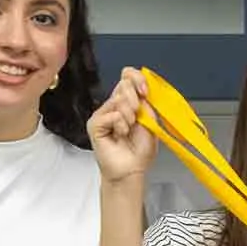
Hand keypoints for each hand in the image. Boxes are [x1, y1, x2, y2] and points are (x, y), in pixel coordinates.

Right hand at [88, 66, 157, 183]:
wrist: (131, 169)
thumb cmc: (140, 150)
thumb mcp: (151, 121)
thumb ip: (147, 102)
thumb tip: (142, 86)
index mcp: (128, 101)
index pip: (128, 76)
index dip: (138, 79)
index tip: (145, 92)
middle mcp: (114, 104)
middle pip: (124, 84)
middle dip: (136, 101)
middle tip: (136, 119)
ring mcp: (103, 113)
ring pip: (119, 99)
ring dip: (130, 117)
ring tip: (127, 131)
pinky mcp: (95, 123)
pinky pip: (112, 114)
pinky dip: (121, 125)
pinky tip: (119, 135)